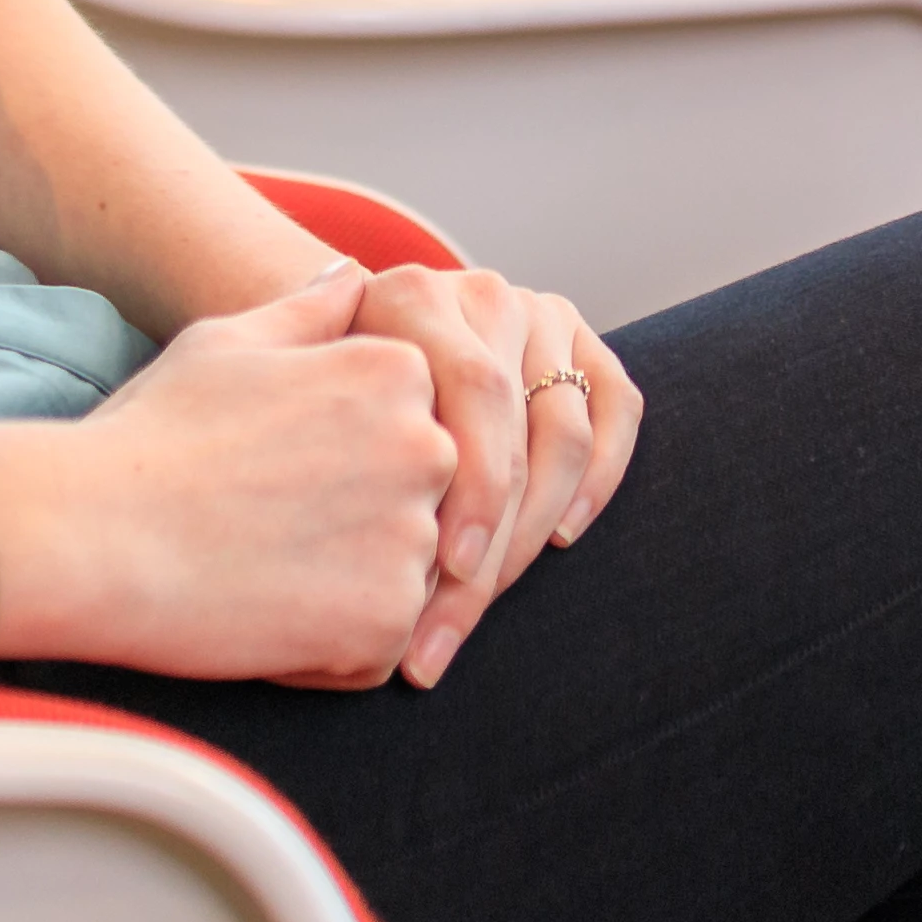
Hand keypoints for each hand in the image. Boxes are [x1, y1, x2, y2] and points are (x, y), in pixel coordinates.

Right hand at [0, 269, 451, 685]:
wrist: (92, 536)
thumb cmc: (152, 434)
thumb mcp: (229, 343)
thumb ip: (309, 311)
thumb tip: (354, 277)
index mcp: (398, 370)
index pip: (410, 429)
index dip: (338, 463)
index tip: (274, 475)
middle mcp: (427, 446)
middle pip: (418, 504)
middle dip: (356, 527)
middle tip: (262, 529)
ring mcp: (412, 537)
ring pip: (403, 580)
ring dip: (345, 592)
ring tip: (260, 574)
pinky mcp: (385, 619)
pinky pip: (378, 650)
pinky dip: (328, 654)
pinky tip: (261, 623)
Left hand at [346, 265, 643, 685]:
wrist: (353, 341)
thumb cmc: (318, 398)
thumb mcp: (302, 396)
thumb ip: (322, 435)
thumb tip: (354, 557)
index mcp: (414, 296)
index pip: (471, 395)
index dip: (467, 494)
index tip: (436, 580)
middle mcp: (483, 295)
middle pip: (516, 426)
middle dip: (489, 541)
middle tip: (446, 626)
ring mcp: (540, 315)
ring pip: (566, 432)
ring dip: (536, 529)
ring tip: (490, 598)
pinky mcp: (585, 342)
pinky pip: (619, 408)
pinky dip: (600, 478)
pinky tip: (561, 538)